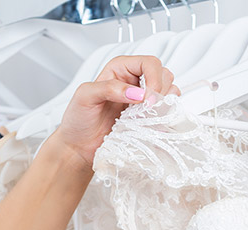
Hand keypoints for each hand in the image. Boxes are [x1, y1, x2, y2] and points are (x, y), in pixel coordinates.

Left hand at [53, 55, 178, 168]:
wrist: (79, 147)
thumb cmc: (78, 121)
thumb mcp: (85, 96)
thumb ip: (108, 88)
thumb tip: (137, 93)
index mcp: (120, 69)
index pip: (149, 63)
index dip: (154, 79)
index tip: (148, 100)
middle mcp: (134, 82)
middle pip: (164, 75)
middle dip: (161, 92)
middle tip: (147, 111)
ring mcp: (142, 101)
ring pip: (169, 92)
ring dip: (164, 105)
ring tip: (147, 119)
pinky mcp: (146, 119)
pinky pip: (166, 113)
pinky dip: (164, 118)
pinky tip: (150, 126)